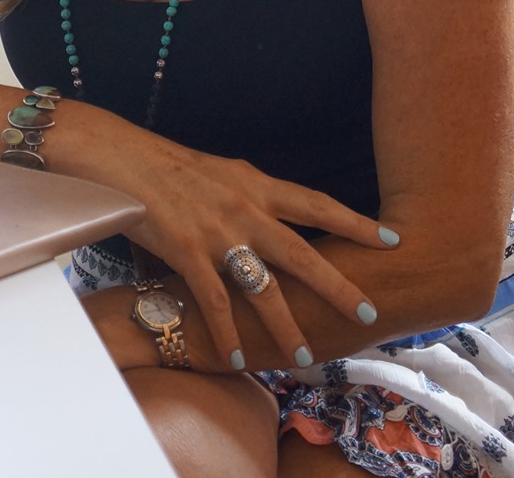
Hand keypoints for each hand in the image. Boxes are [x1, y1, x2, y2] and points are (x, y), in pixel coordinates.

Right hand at [64, 112, 392, 372]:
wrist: (121, 158)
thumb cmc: (167, 166)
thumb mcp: (221, 173)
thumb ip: (251, 196)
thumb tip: (275, 218)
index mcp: (255, 184)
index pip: (316, 204)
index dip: (356, 222)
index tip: (392, 238)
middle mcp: (244, 208)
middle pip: (302, 253)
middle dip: (337, 285)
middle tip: (368, 312)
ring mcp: (216, 232)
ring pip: (262, 287)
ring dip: (284, 325)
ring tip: (304, 355)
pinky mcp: (186, 252)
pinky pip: (214, 302)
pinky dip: (227, 332)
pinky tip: (238, 356)